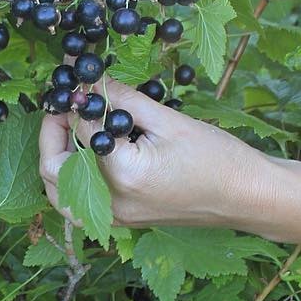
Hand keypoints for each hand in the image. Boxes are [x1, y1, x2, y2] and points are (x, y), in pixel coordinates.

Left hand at [38, 78, 273, 228]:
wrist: (249, 196)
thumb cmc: (217, 157)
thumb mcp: (167, 120)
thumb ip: (122, 100)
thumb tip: (89, 80)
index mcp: (121, 174)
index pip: (78, 130)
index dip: (72, 100)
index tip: (72, 79)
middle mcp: (111, 203)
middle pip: (52, 168)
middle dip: (51, 131)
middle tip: (61, 104)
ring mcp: (116, 218)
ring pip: (59, 192)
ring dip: (55, 158)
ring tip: (69, 127)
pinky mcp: (124, 222)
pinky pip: (78, 205)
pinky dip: (69, 181)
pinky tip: (81, 156)